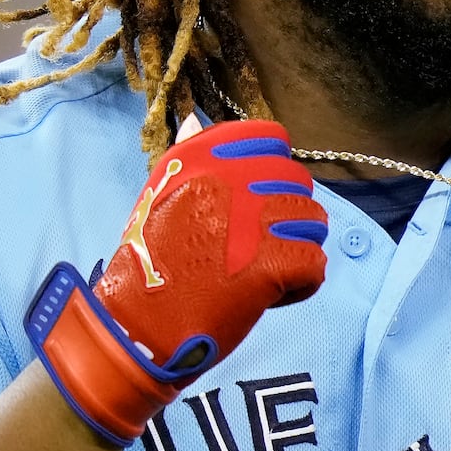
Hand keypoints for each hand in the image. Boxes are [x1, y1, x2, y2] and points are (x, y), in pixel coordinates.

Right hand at [26, 120, 326, 445]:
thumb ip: (194, 165)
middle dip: (287, 215)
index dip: (275, 172)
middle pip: (297, 182)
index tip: (261, 200)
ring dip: (297, 247)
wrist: (135, 325)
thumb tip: (203, 124)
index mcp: (202, 159)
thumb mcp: (159, 197)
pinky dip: (302, 284)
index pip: (271, 139)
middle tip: (258, 246)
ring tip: (264, 270)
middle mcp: (230, 181)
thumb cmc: (148, 266)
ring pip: (313, 221)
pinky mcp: (269, 264)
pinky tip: (272, 295)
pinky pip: (315, 263)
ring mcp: (252, 221)